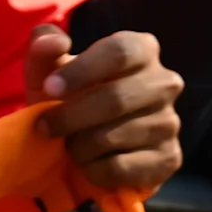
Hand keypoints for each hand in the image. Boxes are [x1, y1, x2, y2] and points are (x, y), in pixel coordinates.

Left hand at [27, 26, 182, 191]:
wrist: (80, 147)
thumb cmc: (66, 98)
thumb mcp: (46, 70)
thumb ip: (42, 46)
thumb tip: (55, 42)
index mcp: (142, 49)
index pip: (119, 52)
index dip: (81, 70)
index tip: (50, 88)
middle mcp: (165, 83)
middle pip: (115, 98)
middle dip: (70, 117)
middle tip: (44, 127)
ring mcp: (170, 122)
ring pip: (114, 136)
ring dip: (78, 146)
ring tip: (69, 145)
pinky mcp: (169, 158)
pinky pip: (120, 168)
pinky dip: (93, 169)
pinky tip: (89, 163)